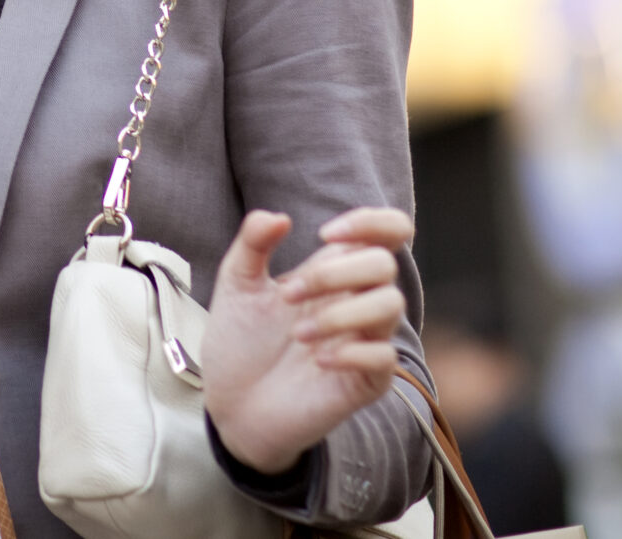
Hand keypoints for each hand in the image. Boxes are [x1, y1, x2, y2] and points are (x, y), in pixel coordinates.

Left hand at [202, 208, 412, 474]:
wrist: (231, 405)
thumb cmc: (241, 342)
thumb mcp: (237, 284)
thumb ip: (252, 243)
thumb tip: (277, 216)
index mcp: (335, 271)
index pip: (389, 232)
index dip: (372, 221)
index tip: (325, 233)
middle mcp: (356, 302)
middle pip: (383, 264)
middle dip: (334, 273)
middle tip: (288, 295)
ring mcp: (365, 341)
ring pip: (390, 306)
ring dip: (340, 313)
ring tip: (298, 334)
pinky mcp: (366, 382)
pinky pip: (384, 357)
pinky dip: (351, 353)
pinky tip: (317, 361)